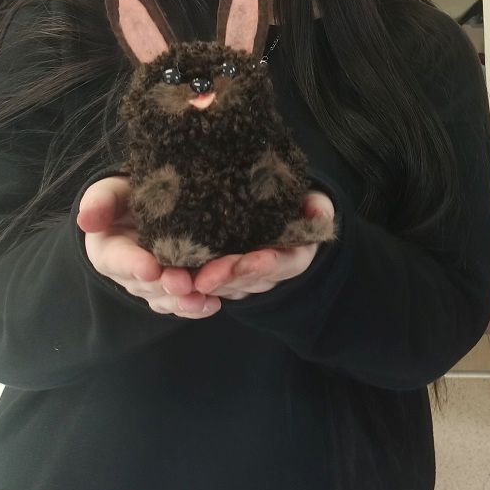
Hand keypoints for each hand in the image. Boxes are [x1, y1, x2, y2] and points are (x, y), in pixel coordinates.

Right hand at [77, 176, 219, 318]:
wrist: (149, 204)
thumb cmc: (129, 197)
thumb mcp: (111, 193)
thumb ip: (101, 202)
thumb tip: (86, 219)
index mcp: (109, 250)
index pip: (117, 260)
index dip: (133, 266)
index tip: (150, 268)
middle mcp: (129, 274)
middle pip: (145, 285)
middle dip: (164, 286)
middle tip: (183, 283)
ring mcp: (152, 284)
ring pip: (165, 298)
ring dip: (182, 301)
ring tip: (200, 299)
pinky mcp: (173, 288)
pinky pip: (183, 302)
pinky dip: (197, 306)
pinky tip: (212, 305)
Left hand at [193, 191, 332, 298]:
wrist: (283, 216)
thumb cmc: (298, 206)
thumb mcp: (314, 203)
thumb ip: (318, 207)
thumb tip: (319, 212)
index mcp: (294, 255)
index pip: (281, 264)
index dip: (264, 265)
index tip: (248, 261)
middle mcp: (269, 273)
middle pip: (247, 281)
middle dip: (225, 279)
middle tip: (202, 278)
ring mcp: (246, 279)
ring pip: (224, 287)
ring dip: (203, 285)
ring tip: (181, 281)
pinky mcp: (224, 277)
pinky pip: (207, 286)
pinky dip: (189, 285)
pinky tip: (171, 281)